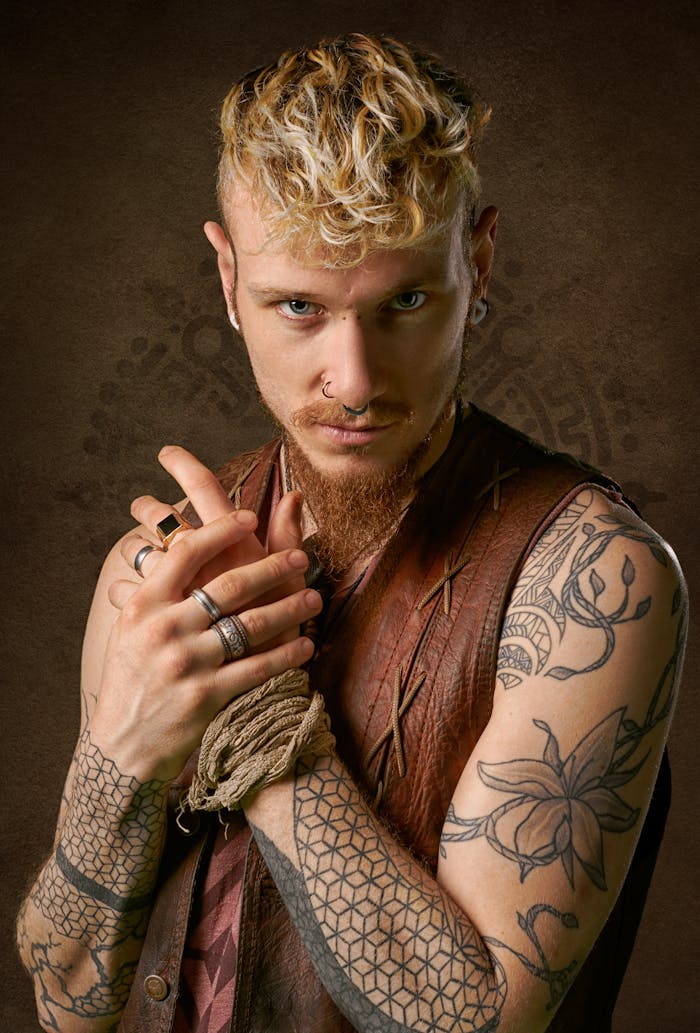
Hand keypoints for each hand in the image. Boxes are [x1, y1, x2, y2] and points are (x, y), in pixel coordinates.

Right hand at [89, 449, 321, 781]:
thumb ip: (161, 587)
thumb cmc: (132, 678)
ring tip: (314, 598)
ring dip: (289, 609)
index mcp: (143, 606)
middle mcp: (163, 630)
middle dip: (271, 568)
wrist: (122, 746)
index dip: (221, 530)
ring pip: (249, 626)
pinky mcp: (205, 697)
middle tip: (300, 558)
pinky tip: (307, 645)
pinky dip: (286, 655)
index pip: (186, 552)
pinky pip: (257, 668)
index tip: (250, 516)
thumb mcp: (133, 627)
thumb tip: (185, 538)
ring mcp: (185, 664)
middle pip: (228, 586)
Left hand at [127, 446, 307, 640]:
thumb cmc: (281, 632)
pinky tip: (125, 589)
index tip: (168, 453)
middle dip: (149, 508)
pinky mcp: (156, 620)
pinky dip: (125, 588)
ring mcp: (173, 590)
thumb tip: (293, 494)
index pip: (205, 490)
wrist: (255, 697)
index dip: (185, 465)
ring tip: (135, 548)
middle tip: (140, 504)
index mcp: (232, 546)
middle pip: (164, 518)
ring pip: (141, 552)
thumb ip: (287, 536)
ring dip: (136, 547)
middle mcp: (198, 562)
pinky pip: (128, 593)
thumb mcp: (289, 583)